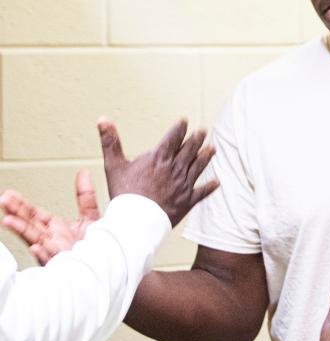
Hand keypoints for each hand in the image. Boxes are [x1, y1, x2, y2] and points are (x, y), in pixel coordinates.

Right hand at [0, 170, 102, 264]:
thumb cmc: (96, 246)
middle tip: (3, 201)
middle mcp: (52, 241)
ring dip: (23, 231)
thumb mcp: (91, 217)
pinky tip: (37, 246)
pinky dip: (45, 254)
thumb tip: (84, 173)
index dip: (21, 205)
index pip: (34, 215)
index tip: (9, 194)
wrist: (109, 266)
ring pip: (37, 241)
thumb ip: (86, 197)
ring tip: (8, 221)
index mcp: (56, 229)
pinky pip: (54, 259)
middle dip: (16, 213)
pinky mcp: (65, 264)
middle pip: (30, 225)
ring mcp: (57, 253)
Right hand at [98, 118, 219, 226]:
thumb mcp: (114, 165)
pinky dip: (209, 187)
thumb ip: (110, 142)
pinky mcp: (187, 201)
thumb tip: (102, 120)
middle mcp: (175, 169)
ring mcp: (183, 185)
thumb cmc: (124, 193)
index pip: (173, 139)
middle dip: (196, 139)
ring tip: (212, 148)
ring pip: (197, 167)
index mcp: (159, 159)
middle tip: (203, 130)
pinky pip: (201, 193)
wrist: (136, 220)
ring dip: (206, 157)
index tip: (185, 121)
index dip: (179, 128)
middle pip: (189, 150)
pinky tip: (217, 182)